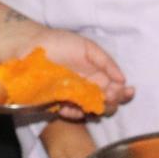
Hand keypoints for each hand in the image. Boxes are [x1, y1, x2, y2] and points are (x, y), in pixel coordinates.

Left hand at [0, 17, 132, 117]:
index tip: (126, 91)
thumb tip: (123, 79)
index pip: (116, 90)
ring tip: (92, 101)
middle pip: (107, 105)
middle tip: (108, 95)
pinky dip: (74, 113)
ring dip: (95, 109)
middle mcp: (88, 89)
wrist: (32, 45)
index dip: (123, 94)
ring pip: (91, 112)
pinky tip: (71, 106)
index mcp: (98, 76)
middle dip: (112, 103)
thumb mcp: (87, 47)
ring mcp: (74, 98)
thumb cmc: (60, 43)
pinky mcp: (59, 103)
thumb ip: (106, 61)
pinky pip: (71, 114)